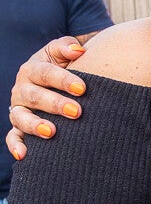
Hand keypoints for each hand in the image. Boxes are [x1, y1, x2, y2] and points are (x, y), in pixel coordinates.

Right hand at [6, 37, 88, 160]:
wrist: (54, 84)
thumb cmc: (63, 67)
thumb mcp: (61, 54)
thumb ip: (67, 47)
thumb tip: (78, 51)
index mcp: (33, 69)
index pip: (46, 73)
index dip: (63, 80)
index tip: (83, 88)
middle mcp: (22, 89)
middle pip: (35, 96)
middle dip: (55, 104)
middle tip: (77, 111)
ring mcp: (19, 109)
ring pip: (21, 117)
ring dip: (35, 125)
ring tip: (51, 132)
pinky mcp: (19, 126)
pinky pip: (13, 137)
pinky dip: (15, 146)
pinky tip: (23, 155)